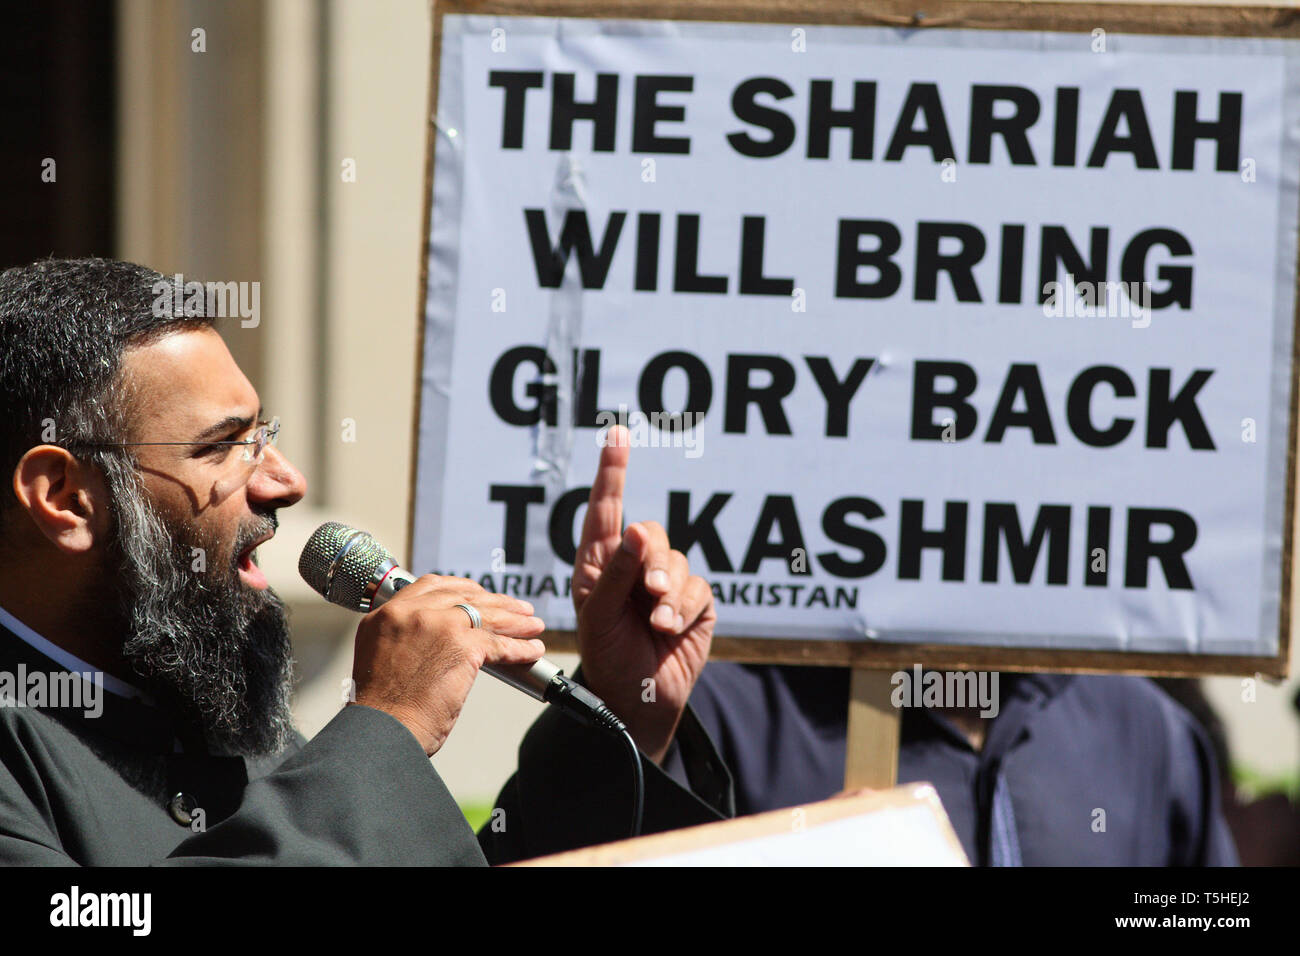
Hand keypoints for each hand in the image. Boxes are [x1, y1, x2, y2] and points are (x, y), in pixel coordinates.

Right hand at [351, 575, 545, 754]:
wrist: (382, 730)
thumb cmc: (382, 708)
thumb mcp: (382, 656)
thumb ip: (406, 638)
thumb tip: (438, 641)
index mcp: (388, 614)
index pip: (432, 585)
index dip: (462, 587)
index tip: (479, 593)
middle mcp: (411, 612)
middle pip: (464, 596)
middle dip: (496, 602)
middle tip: (516, 608)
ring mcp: (438, 625)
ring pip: (487, 616)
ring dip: (516, 622)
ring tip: (533, 626)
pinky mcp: (462, 646)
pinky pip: (499, 644)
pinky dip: (520, 648)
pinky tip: (532, 650)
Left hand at [572, 426, 714, 763]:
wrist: (638, 701)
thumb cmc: (606, 658)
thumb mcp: (598, 615)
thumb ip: (615, 572)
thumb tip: (636, 528)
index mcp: (600, 562)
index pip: (606, 509)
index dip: (612, 471)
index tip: (615, 435)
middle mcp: (633, 566)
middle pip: (651, 533)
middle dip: (651, 558)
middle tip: (647, 589)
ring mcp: (665, 583)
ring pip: (676, 561)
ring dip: (667, 591)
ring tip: (657, 622)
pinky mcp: (693, 603)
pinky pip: (697, 588)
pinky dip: (683, 608)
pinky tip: (670, 628)